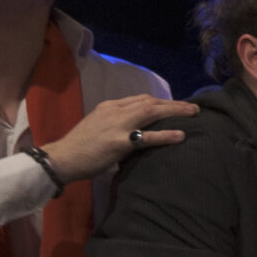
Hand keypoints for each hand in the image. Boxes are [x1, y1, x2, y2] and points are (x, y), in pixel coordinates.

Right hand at [46, 94, 198, 179]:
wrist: (62, 158)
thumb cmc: (80, 147)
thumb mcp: (98, 126)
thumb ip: (117, 123)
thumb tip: (137, 128)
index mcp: (109, 106)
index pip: (140, 98)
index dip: (162, 101)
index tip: (176, 105)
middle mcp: (114, 111)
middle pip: (150, 102)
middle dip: (174, 104)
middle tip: (193, 108)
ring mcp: (117, 126)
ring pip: (151, 112)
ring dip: (175, 112)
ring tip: (193, 114)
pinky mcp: (118, 142)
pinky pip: (147, 137)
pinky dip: (166, 135)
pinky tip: (181, 135)